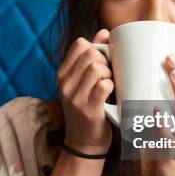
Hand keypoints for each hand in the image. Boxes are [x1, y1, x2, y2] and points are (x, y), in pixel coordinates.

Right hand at [57, 29, 113, 154]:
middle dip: (106, 60)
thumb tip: (104, 31)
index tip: (102, 61)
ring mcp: (74, 97)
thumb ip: (92, 56)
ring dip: (110, 73)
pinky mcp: (87, 109)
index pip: (80, 44)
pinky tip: (111, 94)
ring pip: (97, 68)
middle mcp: (64, 83)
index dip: (96, 47)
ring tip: (110, 84)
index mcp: (62, 73)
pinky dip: (112, 86)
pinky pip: (103, 85)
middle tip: (109, 75)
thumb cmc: (88, 108)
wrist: (84, 144)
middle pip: (91, 54)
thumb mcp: (83, 82)